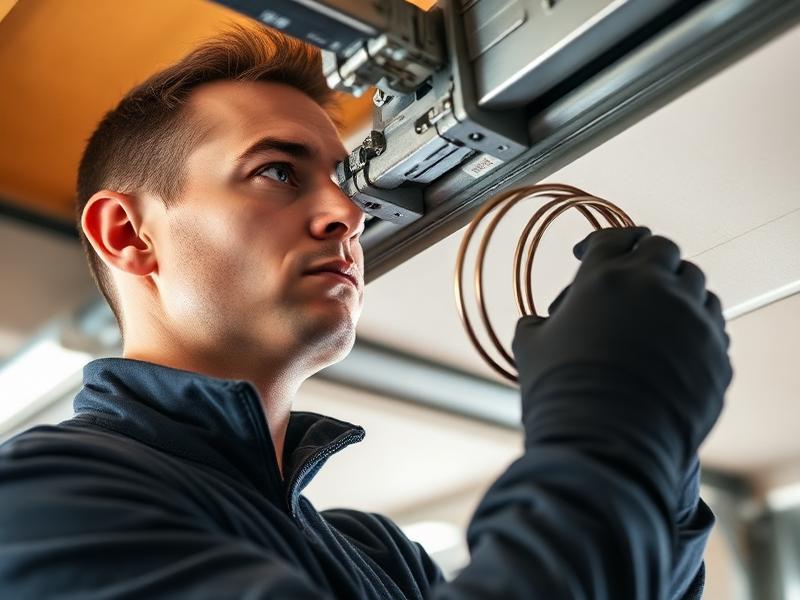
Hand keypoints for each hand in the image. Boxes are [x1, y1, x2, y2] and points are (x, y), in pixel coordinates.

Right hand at [512, 227, 731, 466]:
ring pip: (695, 281)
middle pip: (663, 250)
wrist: (605, 443)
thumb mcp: (530, 348)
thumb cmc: (561, 393)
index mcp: (602, 278)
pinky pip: (713, 323)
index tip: (595, 251)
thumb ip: (537, 323)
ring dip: (676, 290)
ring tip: (657, 314)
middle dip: (647, 260)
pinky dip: (696, 324)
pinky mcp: (714, 349)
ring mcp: (690, 317)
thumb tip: (538, 323)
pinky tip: (677, 345)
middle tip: (632, 280)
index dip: (603, 240)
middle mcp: (651, 287)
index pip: (612, 236)